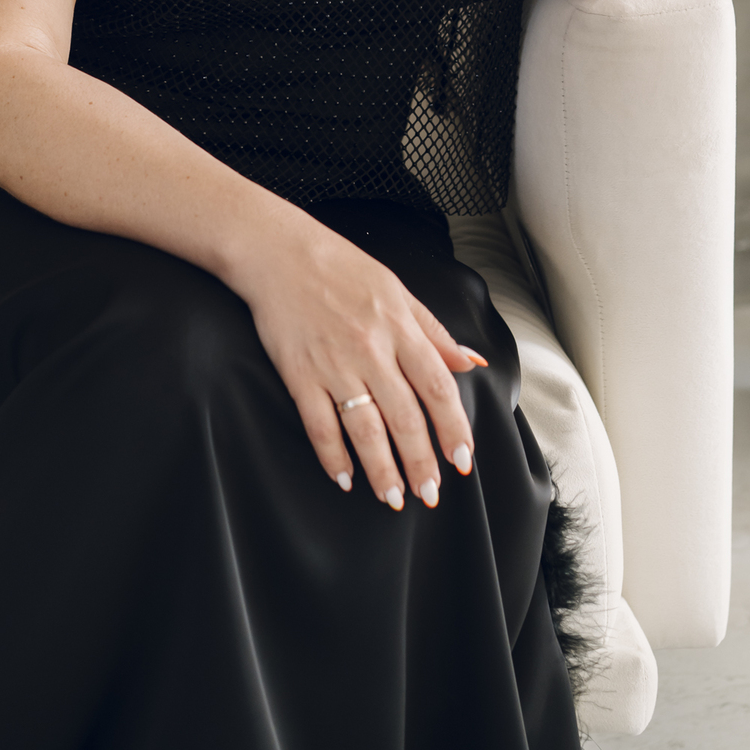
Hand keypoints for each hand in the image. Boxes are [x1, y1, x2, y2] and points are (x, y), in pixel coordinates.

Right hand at [238, 207, 484, 509]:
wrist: (279, 251)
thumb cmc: (340, 267)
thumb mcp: (397, 289)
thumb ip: (434, 330)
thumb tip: (471, 362)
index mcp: (399, 326)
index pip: (437, 386)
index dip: (453, 427)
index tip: (461, 460)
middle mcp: (371, 349)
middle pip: (405, 417)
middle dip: (420, 462)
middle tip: (429, 493)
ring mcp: (333, 364)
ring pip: (365, 429)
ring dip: (382, 470)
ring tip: (393, 498)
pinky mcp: (298, 373)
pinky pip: (319, 424)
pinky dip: (332, 455)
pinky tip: (344, 477)